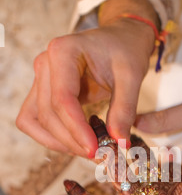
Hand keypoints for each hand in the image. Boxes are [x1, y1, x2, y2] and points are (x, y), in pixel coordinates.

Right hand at [16, 0, 157, 157]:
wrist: (121, 39)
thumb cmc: (125, 50)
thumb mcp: (132, 76)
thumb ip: (125, 109)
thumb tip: (119, 142)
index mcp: (63, 52)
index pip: (62, 100)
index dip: (76, 129)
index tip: (95, 150)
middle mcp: (45, 64)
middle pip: (48, 114)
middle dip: (72, 140)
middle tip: (100, 156)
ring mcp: (41, 78)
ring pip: (36, 121)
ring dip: (59, 142)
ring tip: (89, 151)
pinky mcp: (43, 91)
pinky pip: (36, 120)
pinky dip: (52, 136)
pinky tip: (77, 142)